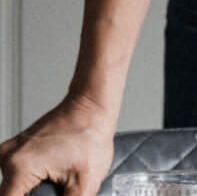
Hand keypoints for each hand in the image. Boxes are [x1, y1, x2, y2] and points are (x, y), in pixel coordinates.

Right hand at [0, 94, 114, 195]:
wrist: (92, 105)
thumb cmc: (91, 135)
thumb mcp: (85, 182)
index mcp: (19, 168)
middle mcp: (7, 159)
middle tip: (55, 191)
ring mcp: (8, 153)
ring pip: (9, 189)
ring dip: (27, 194)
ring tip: (53, 186)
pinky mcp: (14, 151)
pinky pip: (14, 177)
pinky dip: (25, 186)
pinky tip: (45, 184)